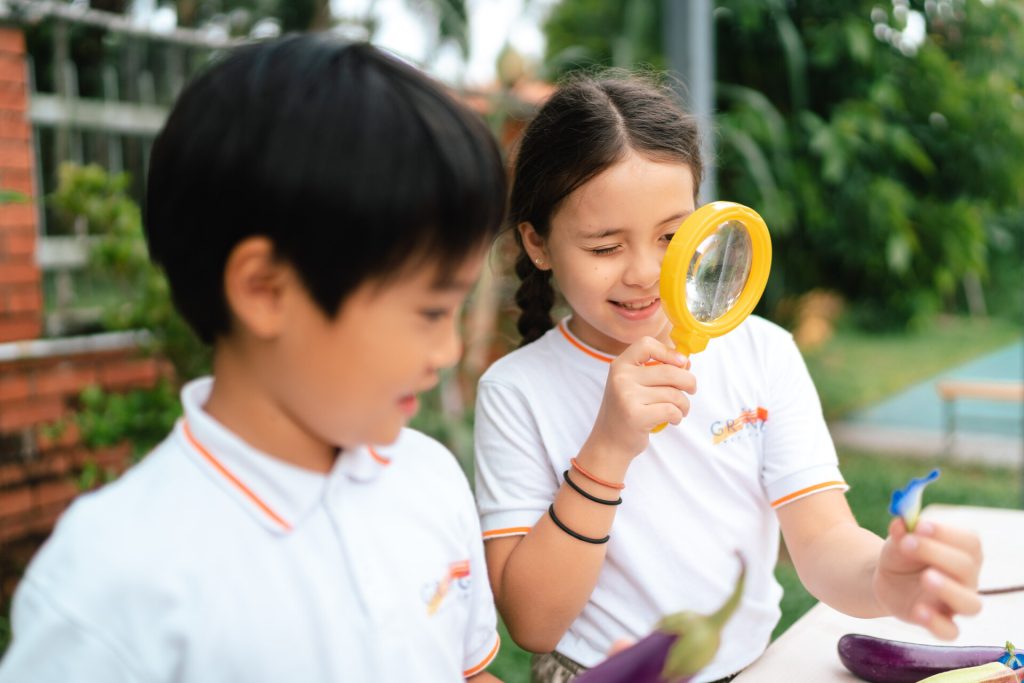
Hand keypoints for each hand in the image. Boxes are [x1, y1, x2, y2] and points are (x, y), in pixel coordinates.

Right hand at [586, 336, 695, 460]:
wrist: (609, 442)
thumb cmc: (627, 411)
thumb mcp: (635, 385)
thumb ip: (658, 371)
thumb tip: (686, 362)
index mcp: (620, 365)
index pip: (646, 344)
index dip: (669, 352)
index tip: (682, 363)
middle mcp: (621, 378)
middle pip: (670, 371)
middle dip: (689, 382)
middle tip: (691, 390)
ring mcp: (627, 396)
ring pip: (674, 394)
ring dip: (684, 404)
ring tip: (679, 410)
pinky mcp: (635, 416)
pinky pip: (671, 410)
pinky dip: (678, 416)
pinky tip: (672, 419)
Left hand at [872, 518, 982, 638]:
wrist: (888, 580)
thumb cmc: (903, 554)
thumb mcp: (898, 541)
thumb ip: (900, 532)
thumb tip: (899, 522)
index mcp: (963, 551)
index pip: (969, 541)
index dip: (946, 532)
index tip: (918, 525)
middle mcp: (967, 578)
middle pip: (966, 567)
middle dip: (937, 553)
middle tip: (908, 544)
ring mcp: (956, 603)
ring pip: (971, 604)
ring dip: (949, 589)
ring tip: (925, 578)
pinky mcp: (941, 622)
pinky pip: (950, 631)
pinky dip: (937, 623)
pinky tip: (918, 611)